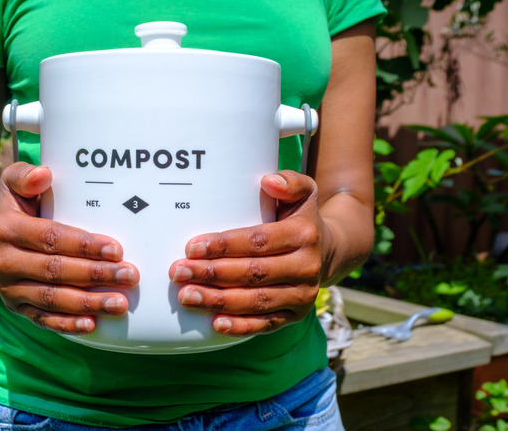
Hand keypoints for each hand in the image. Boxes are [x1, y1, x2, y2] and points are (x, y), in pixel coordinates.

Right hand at [0, 162, 139, 334]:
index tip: (116, 249)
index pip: (51, 238)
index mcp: (7, 229)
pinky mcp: (17, 308)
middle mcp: (4, 262)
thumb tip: (44, 174)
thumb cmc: (15, 209)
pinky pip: (43, 320)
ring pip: (52, 299)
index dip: (84, 245)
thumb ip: (25, 175)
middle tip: (130, 275)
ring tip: (121, 303)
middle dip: (95, 275)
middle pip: (55, 271)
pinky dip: (67, 325)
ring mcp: (10, 289)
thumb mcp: (13, 184)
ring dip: (88, 303)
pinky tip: (92, 325)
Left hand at [169, 170, 326, 336]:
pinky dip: (240, 326)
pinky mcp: (296, 316)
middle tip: (178, 272)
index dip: (223, 245)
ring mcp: (302, 296)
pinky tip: (214, 323)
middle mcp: (307, 268)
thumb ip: (289, 182)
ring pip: (256, 301)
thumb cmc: (300, 219)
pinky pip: (266, 325)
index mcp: (304, 235)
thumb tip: (269, 181)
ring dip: (218, 300)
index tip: (191, 247)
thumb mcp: (302, 193)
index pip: (258, 241)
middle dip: (212, 274)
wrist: (329, 252)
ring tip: (186, 296)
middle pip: (253, 273)